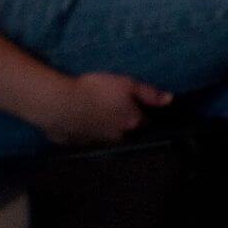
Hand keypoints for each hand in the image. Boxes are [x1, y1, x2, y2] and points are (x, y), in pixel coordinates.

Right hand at [29, 72, 170, 145]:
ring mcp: (95, 143)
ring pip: (106, 139)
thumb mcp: (127, 84)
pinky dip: (86, 133)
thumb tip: (170, 99)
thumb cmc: (96, 90)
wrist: (58, 104)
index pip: (146, 123)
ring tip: (100, 118)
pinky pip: (84, 139)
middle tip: (119, 113)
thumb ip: (149, 93)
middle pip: (126, 134)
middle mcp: (116, 138)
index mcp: (131, 123)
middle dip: (126, 126)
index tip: (143, 111)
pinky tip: (82, 124)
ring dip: (106, 131)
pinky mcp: (75, 144)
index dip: (145, 116)